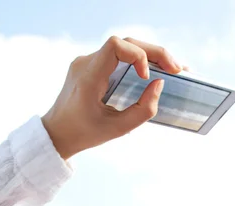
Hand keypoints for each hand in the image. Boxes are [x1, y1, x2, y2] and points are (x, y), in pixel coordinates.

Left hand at [41, 36, 182, 159]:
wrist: (56, 134)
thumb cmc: (83, 134)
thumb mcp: (116, 130)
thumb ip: (142, 111)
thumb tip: (159, 84)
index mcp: (87, 77)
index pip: (116, 46)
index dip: (138, 55)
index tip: (146, 77)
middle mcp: (85, 64)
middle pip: (126, 42)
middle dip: (155, 53)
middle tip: (178, 69)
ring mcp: (86, 63)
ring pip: (124, 47)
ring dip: (149, 55)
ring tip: (172, 69)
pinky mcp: (91, 67)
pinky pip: (117, 57)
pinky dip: (137, 61)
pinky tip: (154, 70)